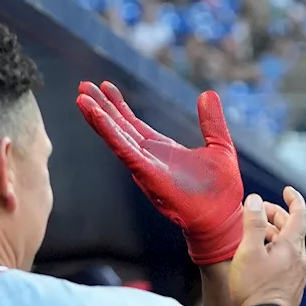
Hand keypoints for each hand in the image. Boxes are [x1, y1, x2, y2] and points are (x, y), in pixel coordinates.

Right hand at [76, 81, 243, 263]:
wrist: (224, 219)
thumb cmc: (222, 191)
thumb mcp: (220, 145)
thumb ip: (212, 121)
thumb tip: (208, 93)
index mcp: (163, 150)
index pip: (134, 125)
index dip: (119, 106)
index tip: (106, 87)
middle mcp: (149, 158)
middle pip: (119, 128)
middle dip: (101, 107)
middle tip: (83, 86)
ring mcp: (146, 166)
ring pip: (116, 137)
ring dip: (98, 117)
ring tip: (81, 98)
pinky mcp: (147, 175)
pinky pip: (124, 150)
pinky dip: (110, 133)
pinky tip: (97, 116)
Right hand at [230, 187, 305, 305]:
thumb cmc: (253, 287)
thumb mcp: (248, 251)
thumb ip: (253, 223)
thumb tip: (256, 200)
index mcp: (291, 246)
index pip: (300, 214)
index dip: (294, 199)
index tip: (286, 190)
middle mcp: (300, 259)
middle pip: (293, 229)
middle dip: (277, 216)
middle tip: (258, 212)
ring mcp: (298, 274)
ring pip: (289, 246)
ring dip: (274, 234)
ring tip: (255, 234)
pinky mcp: (292, 287)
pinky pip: (287, 261)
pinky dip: (276, 251)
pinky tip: (262, 257)